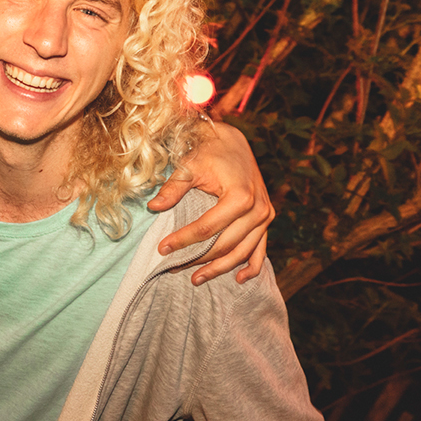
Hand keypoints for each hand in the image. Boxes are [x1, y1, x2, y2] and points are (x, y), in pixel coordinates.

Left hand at [148, 120, 273, 284]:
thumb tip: (154, 207)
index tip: (162, 248)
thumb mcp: (190, 166)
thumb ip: (174, 188)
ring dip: (219, 269)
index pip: (207, 228)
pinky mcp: (266, 218)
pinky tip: (238, 279)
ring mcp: (265, 215)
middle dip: (198, 259)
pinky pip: (261, 249)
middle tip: (172, 267)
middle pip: (225, 244)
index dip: (183, 240)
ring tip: (195, 278)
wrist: (234, 141)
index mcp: (240, 196)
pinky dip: (251, 267)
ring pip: (242, 252)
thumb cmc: (210, 151)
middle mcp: (258, 209)